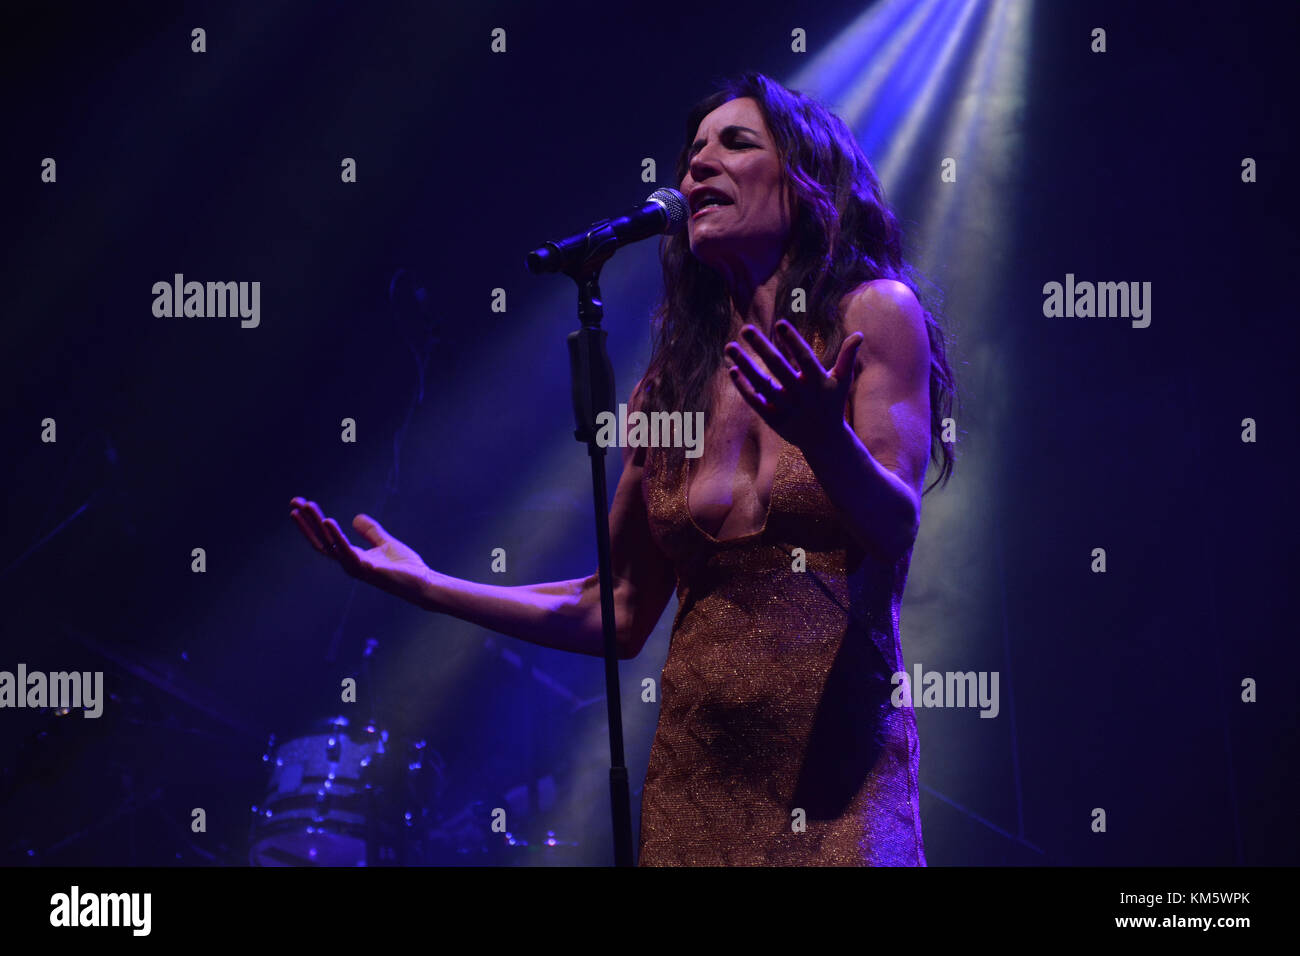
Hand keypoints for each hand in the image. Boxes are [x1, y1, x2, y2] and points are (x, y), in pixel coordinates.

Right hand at [289, 497, 432, 607]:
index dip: (312, 522)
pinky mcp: (367, 569)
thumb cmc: (405, 568)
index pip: (326, 538)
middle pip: (321, 540)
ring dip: (315, 525)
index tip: (301, 503)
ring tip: (305, 507)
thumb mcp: (385, 543)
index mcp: (352, 556)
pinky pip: (346, 550)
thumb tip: (355, 518)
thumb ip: (371, 532)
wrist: (422, 583)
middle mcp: (349, 562)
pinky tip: (327, 521)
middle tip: (294, 502)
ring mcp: (356, 567)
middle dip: (306, 522)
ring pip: (329, 544)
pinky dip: (336, 536)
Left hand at [724, 319, 862, 453]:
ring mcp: (786, 408)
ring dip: (744, 364)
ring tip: (729, 346)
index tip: (780, 323)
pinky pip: (755, 401)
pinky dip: (743, 387)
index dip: (793, 341)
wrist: (825, 441)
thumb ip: (847, 358)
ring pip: (761, 383)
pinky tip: (733, 370)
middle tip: (746, 328)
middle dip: (761, 347)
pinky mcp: (773, 420)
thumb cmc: (832, 404)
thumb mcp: (842, 382)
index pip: (804, 357)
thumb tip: (859, 335)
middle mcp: (801, 394)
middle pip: (778, 367)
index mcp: (818, 382)